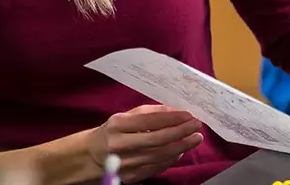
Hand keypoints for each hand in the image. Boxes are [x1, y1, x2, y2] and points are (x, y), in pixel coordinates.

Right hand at [85, 105, 203, 181]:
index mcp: (117, 125)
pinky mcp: (130, 176)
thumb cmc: (113, 132)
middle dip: (181, 132)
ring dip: (181, 147)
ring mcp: (125, 163)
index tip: (190, 115)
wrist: (91, 156)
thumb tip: (176, 112)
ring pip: (160, 156)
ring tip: (195, 138)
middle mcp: (120, 145)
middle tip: (197, 127)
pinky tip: (181, 151)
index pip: (150, 120)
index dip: (173, 118)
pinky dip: (171, 159)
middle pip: (157, 140)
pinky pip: (156, 168)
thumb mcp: (125, 117)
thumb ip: (150, 113)